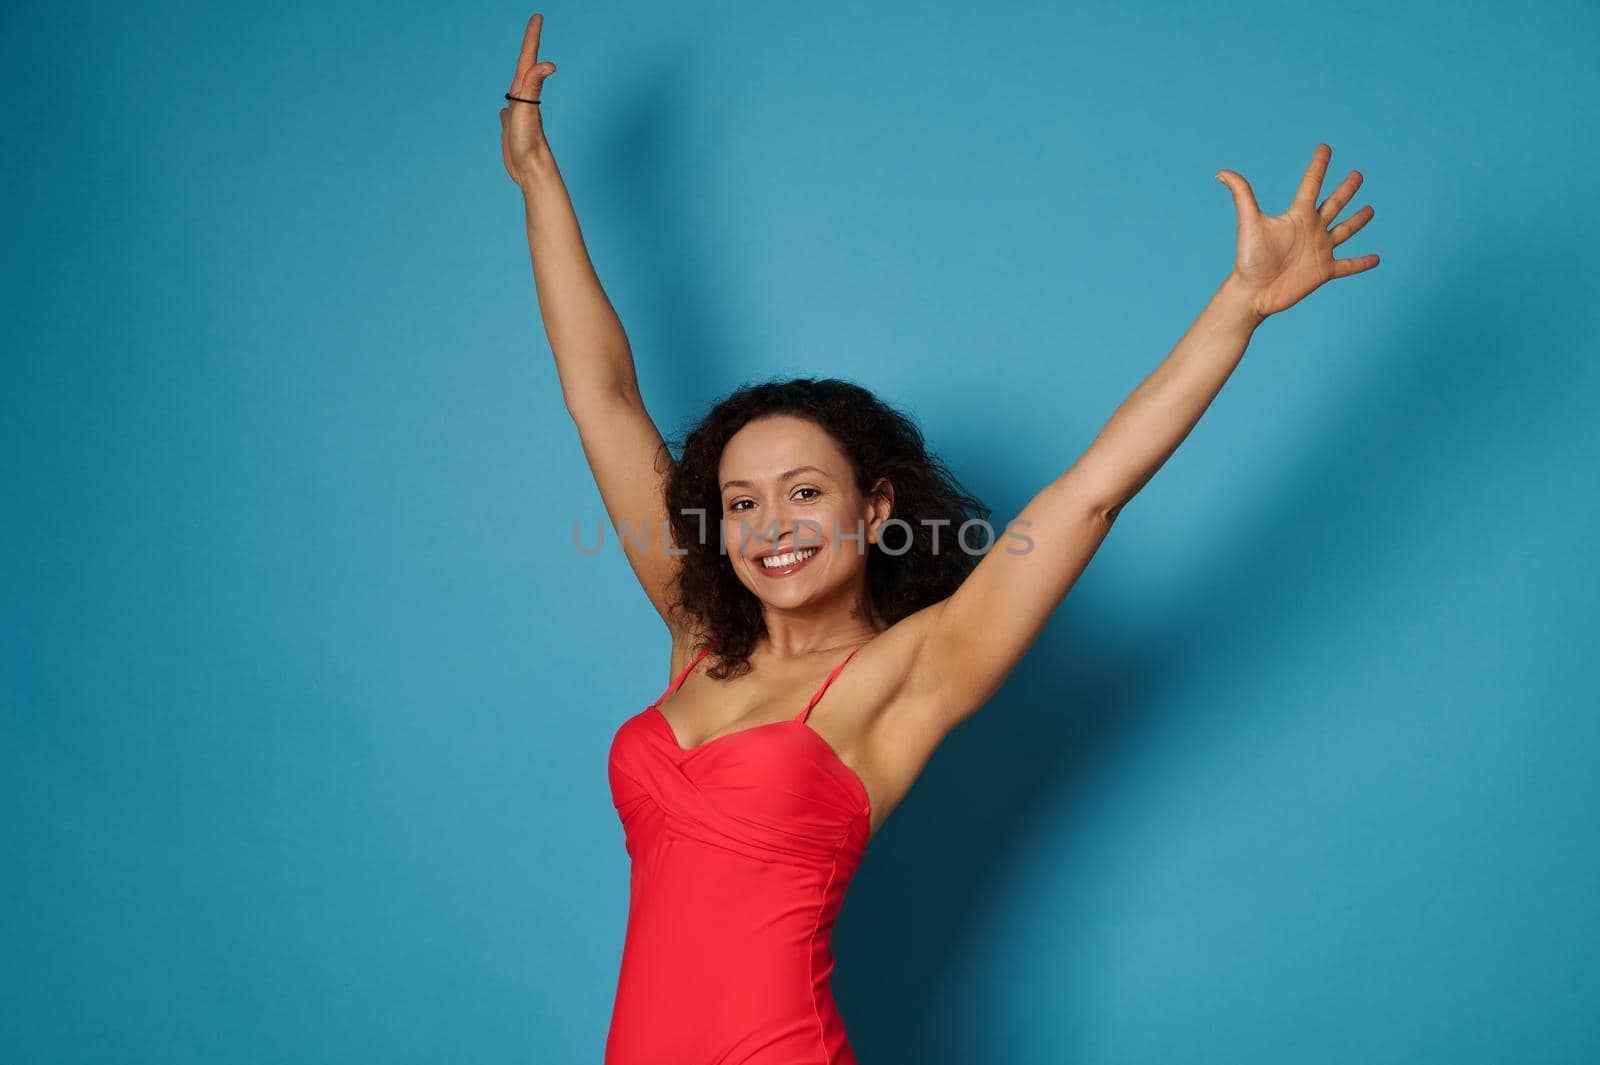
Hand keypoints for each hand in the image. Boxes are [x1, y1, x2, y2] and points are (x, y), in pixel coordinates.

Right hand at [499, 13, 557, 184]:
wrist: (531, 172)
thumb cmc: (530, 142)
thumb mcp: (528, 109)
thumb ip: (534, 85)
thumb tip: (549, 64)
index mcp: (526, 90)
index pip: (528, 57)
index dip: (532, 36)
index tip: (538, 16)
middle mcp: (524, 98)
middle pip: (525, 65)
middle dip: (528, 46)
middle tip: (534, 27)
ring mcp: (519, 113)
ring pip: (517, 86)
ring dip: (520, 71)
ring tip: (522, 60)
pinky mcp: (512, 128)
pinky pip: (508, 111)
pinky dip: (506, 105)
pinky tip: (504, 111)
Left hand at [1216, 144, 1378, 317]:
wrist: (1253, 292)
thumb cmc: (1249, 258)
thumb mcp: (1249, 223)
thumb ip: (1242, 195)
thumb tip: (1221, 172)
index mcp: (1297, 215)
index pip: (1311, 184)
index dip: (1318, 166)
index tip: (1325, 148)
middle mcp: (1311, 229)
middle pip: (1334, 204)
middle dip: (1346, 189)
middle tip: (1358, 175)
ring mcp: (1320, 250)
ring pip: (1345, 230)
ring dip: (1358, 220)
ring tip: (1370, 210)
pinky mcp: (1324, 271)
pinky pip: (1348, 265)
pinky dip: (1362, 263)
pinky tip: (1376, 258)